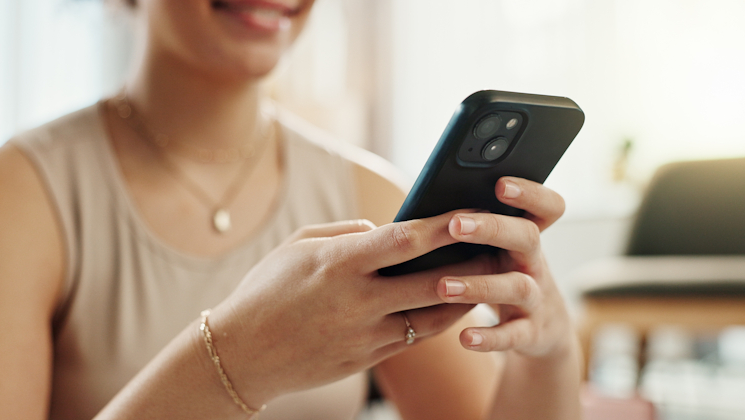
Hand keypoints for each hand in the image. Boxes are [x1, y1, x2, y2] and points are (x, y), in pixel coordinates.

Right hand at [207, 215, 491, 406]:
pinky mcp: (368, 359)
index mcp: (339, 263)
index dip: (444, 226)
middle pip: (431, 283)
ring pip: (433, 317)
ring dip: (465, 296)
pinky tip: (455, 304)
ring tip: (489, 276)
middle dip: (471, 264)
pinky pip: (415, 337)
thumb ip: (347, 233)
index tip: (473, 210)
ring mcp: (365, 335)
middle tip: (502, 247)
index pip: (403, 240)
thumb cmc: (266, 290)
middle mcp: (357, 301)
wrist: (242, 355)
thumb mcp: (299, 245)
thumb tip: (386, 229)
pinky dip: (438, 320)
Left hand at [436, 176, 574, 357]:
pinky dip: (490, 337)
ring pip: (517, 287)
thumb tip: (420, 210)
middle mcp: (535, 263)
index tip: (500, 184)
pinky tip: (464, 338)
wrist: (538, 330)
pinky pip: (513, 335)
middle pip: (527, 237)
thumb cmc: (499, 275)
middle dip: (493, 228)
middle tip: (456, 224)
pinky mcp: (530, 334)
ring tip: (444, 286)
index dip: (531, 193)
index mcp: (526, 236)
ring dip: (480, 285)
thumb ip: (471, 229)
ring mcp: (536, 299)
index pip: (546, 207)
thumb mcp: (495, 251)